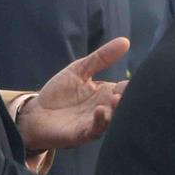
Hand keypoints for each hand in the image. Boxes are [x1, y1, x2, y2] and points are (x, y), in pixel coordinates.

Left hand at [15, 37, 129, 150]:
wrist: (35, 114)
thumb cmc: (59, 93)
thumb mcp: (80, 69)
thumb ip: (102, 58)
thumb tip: (125, 41)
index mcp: (107, 93)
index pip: (127, 88)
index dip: (134, 84)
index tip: (140, 78)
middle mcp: (105, 109)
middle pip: (124, 105)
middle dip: (129, 99)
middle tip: (129, 90)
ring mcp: (94, 122)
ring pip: (113, 120)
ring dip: (116, 110)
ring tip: (116, 99)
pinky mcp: (81, 134)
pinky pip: (95, 131)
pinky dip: (100, 122)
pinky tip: (100, 110)